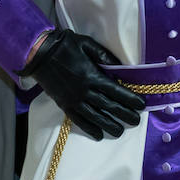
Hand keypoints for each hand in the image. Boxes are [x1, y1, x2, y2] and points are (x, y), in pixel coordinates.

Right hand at [19, 29, 145, 140]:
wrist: (39, 54)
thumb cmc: (65, 46)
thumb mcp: (88, 44)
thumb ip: (105, 56)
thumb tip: (121, 67)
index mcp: (92, 75)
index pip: (116, 90)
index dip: (130, 99)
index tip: (141, 105)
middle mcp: (84, 90)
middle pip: (108, 106)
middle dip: (124, 114)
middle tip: (136, 121)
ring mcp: (73, 99)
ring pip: (95, 116)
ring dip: (108, 125)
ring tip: (120, 131)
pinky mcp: (64, 104)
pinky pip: (78, 120)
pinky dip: (89, 128)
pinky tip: (98, 134)